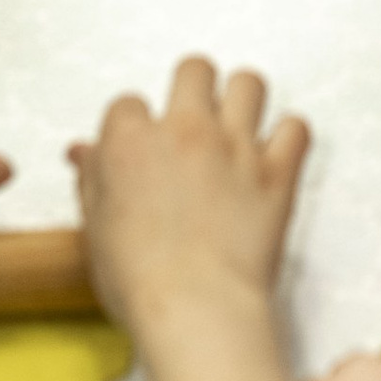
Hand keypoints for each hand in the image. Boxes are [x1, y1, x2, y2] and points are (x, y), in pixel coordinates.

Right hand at [71, 56, 309, 347]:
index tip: (141, 152)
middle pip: (194, 69)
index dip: (134, 128)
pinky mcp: (277, 171)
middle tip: (193, 125)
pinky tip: (276, 156)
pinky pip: (297, 127)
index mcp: (129, 142)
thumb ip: (92, 181)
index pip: (127, 104)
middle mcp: (183, 130)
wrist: (195, 310)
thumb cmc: (139, 283)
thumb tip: (84, 151)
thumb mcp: (95, 230)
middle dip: (193, 90)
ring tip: (237, 131)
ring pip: (249, 83)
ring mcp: (235, 146)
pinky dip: (289, 138)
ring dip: (243, 101)